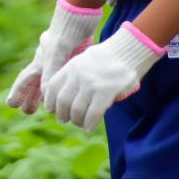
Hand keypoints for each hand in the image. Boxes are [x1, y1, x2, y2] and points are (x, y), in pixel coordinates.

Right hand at [6, 0, 102, 114]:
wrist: (82, 8)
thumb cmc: (69, 26)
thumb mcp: (59, 48)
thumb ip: (52, 69)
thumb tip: (44, 91)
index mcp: (42, 58)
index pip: (26, 78)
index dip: (18, 92)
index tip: (11, 104)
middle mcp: (48, 59)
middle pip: (35, 81)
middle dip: (29, 96)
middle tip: (26, 111)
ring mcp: (60, 57)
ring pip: (49, 78)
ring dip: (44, 93)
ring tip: (43, 105)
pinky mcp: (73, 56)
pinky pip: (64, 74)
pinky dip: (62, 84)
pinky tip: (65, 91)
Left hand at [42, 23, 163, 132]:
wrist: (128, 50)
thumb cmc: (107, 58)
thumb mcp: (84, 60)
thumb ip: (73, 75)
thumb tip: (62, 97)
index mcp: (71, 67)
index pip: (52, 87)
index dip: (50, 102)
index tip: (52, 110)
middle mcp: (78, 75)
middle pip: (62, 101)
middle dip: (62, 114)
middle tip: (65, 119)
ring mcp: (92, 84)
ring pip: (77, 110)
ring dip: (77, 121)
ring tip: (80, 123)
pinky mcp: (106, 91)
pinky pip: (93, 114)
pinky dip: (89, 124)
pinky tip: (89, 128)